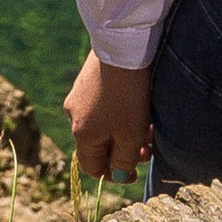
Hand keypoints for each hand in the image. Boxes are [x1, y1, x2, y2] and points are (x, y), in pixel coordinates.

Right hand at [65, 51, 152, 182]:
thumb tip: (117, 174)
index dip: (113, 175)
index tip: (134, 173)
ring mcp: (79, 94)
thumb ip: (123, 161)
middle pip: (98, 145)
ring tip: (147, 126)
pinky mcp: (87, 78)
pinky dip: (119, 113)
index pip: (91, 167)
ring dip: (123, 132)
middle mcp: (74, 115)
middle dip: (123, 151)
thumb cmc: (128, 96)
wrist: (122, 46)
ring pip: (102, 124)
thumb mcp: (131, 136)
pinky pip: (101, 106)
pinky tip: (137, 106)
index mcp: (81, 134)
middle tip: (148, 148)